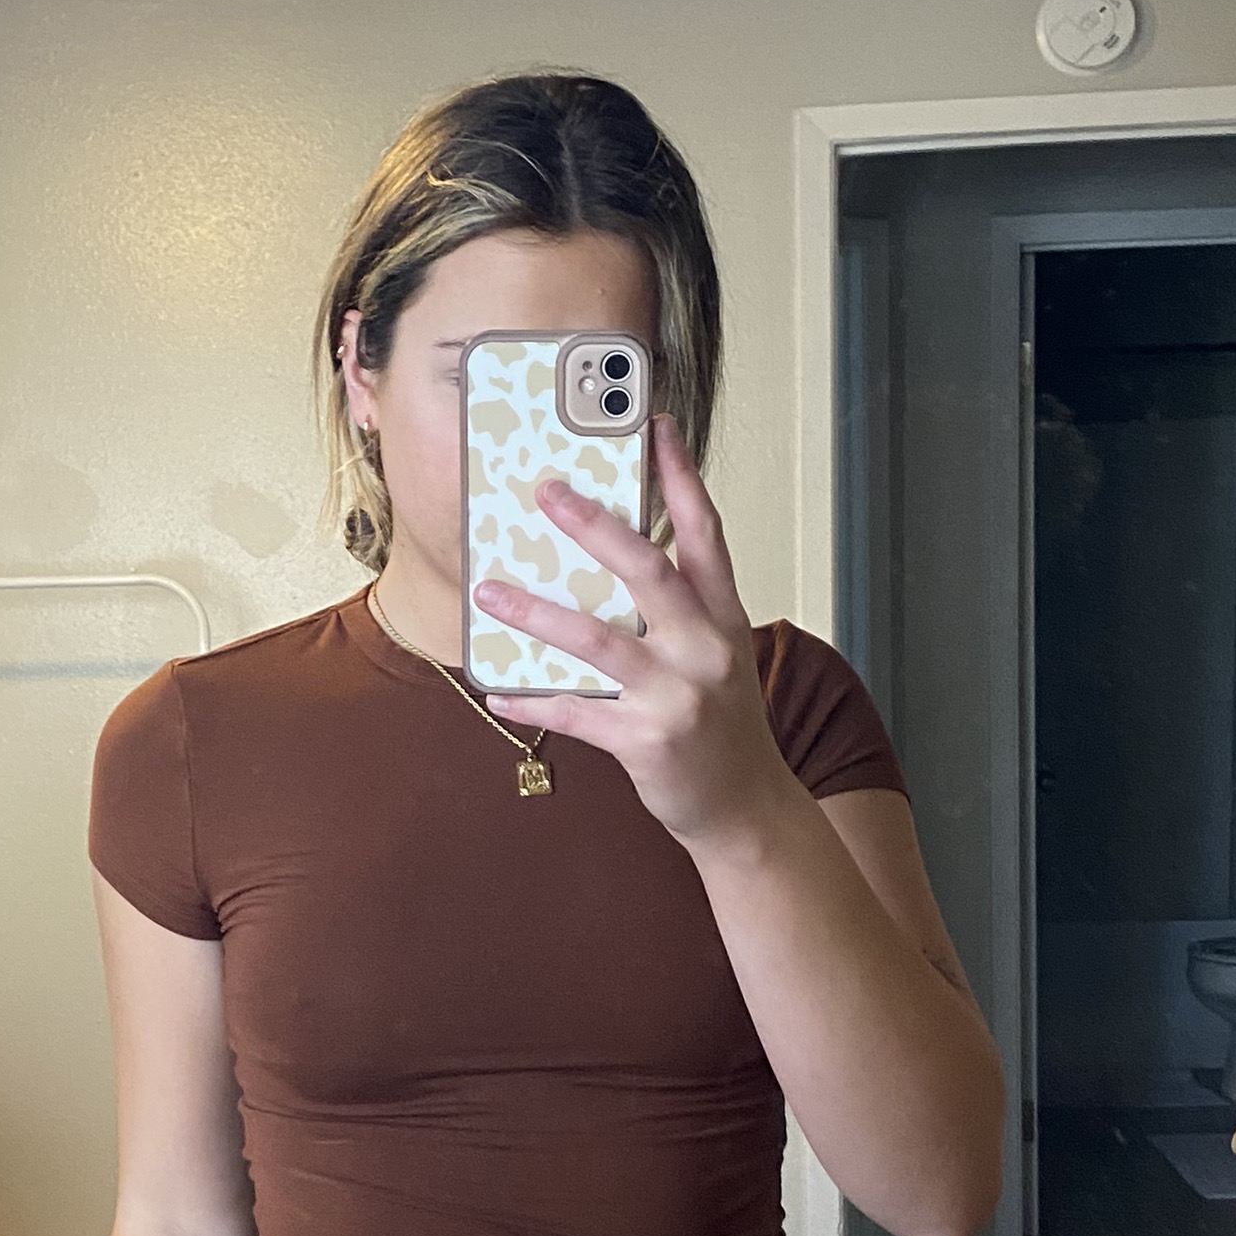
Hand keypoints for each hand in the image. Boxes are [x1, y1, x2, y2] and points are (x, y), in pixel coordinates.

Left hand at [471, 415, 798, 855]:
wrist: (746, 808)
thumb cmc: (722, 723)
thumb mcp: (718, 654)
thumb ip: (679, 609)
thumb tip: (609, 558)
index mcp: (724, 618)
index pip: (705, 534)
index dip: (681, 478)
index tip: (655, 427)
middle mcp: (706, 649)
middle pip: (650, 572)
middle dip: (597, 527)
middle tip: (548, 492)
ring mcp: (678, 696)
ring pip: (599, 641)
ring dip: (538, 613)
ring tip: (489, 590)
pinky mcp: (648, 742)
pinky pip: (577, 714)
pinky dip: (534, 702)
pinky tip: (496, 693)